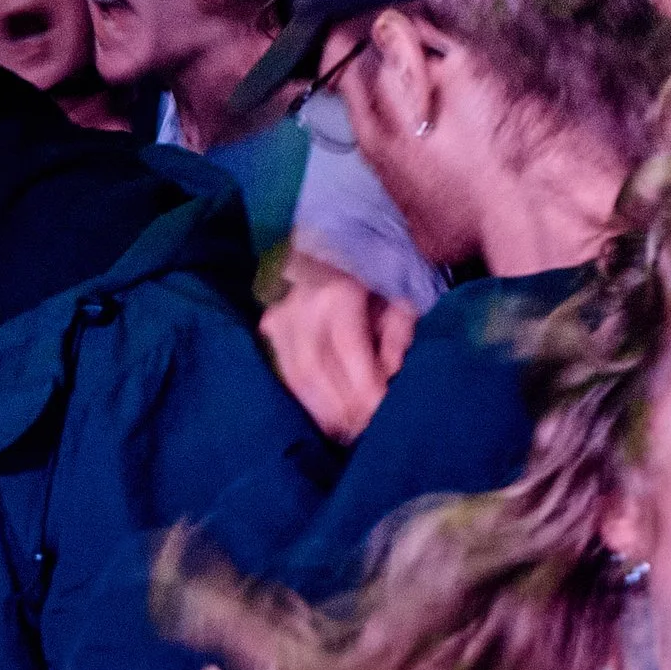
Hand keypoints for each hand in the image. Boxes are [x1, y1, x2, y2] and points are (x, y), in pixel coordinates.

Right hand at [258, 249, 415, 444]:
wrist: (338, 238)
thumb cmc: (379, 266)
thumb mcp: (401, 291)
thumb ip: (399, 332)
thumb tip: (389, 373)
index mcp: (337, 290)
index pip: (347, 350)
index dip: (363, 386)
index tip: (381, 413)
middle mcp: (300, 303)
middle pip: (315, 370)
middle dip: (341, 407)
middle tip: (364, 432)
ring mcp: (278, 314)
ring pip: (295, 375)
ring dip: (321, 409)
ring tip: (346, 431)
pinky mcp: (268, 325)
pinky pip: (283, 370)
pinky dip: (304, 397)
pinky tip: (324, 415)